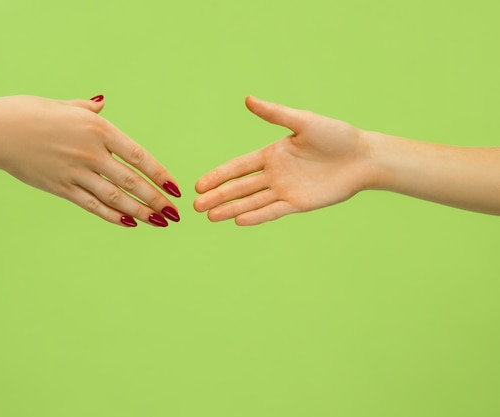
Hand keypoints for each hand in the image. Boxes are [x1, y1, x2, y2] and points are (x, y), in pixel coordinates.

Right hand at [0, 95, 181, 226]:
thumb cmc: (30, 112)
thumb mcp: (64, 106)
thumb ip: (88, 108)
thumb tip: (103, 102)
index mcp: (96, 128)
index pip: (137, 155)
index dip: (159, 173)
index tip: (175, 188)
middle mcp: (90, 152)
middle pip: (130, 180)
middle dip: (156, 199)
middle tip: (174, 213)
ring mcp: (75, 172)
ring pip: (114, 196)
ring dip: (140, 211)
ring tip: (159, 222)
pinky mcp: (60, 187)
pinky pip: (92, 205)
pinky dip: (112, 215)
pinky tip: (128, 223)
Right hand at [194, 96, 373, 224]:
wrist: (363, 157)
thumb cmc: (337, 135)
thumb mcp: (304, 121)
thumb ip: (275, 114)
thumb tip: (248, 99)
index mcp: (271, 154)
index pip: (237, 167)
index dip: (218, 176)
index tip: (199, 185)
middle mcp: (274, 174)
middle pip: (239, 187)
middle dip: (218, 196)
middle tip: (196, 207)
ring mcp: (285, 190)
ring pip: (251, 202)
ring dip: (231, 210)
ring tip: (210, 217)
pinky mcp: (298, 204)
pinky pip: (272, 211)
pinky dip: (256, 216)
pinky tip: (239, 221)